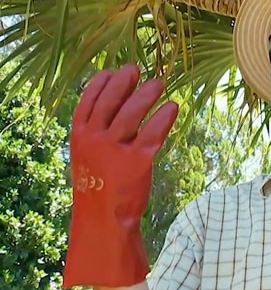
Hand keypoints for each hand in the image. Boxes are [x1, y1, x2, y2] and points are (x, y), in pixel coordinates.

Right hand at [62, 64, 177, 287]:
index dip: (102, 83)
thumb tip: (114, 105)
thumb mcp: (87, 156)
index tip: (114, 70)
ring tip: (158, 84)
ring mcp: (114, 150)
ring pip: (132, 114)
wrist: (103, 220)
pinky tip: (173, 107)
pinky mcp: (137, 162)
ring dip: (146, 95)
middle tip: (137, 70)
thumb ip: (96, 132)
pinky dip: (163, 117)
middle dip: (124, 83)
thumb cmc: (98, 185)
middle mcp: (94, 139)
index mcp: (79, 136)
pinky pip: (153, 133)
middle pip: (111, 102)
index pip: (88, 101)